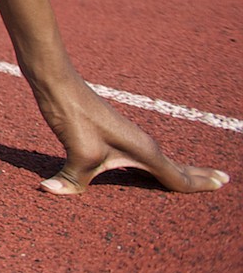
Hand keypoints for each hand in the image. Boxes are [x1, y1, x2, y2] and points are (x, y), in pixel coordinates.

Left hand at [37, 82, 228, 195]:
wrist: (57, 83)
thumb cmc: (74, 115)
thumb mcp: (77, 153)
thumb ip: (71, 180)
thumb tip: (49, 190)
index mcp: (144, 150)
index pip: (178, 176)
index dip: (200, 183)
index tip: (223, 184)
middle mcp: (141, 143)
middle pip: (176, 167)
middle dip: (199, 175)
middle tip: (223, 180)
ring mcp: (127, 137)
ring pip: (160, 161)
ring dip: (178, 170)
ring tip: (196, 177)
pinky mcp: (112, 134)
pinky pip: (143, 156)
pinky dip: (154, 165)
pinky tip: (147, 168)